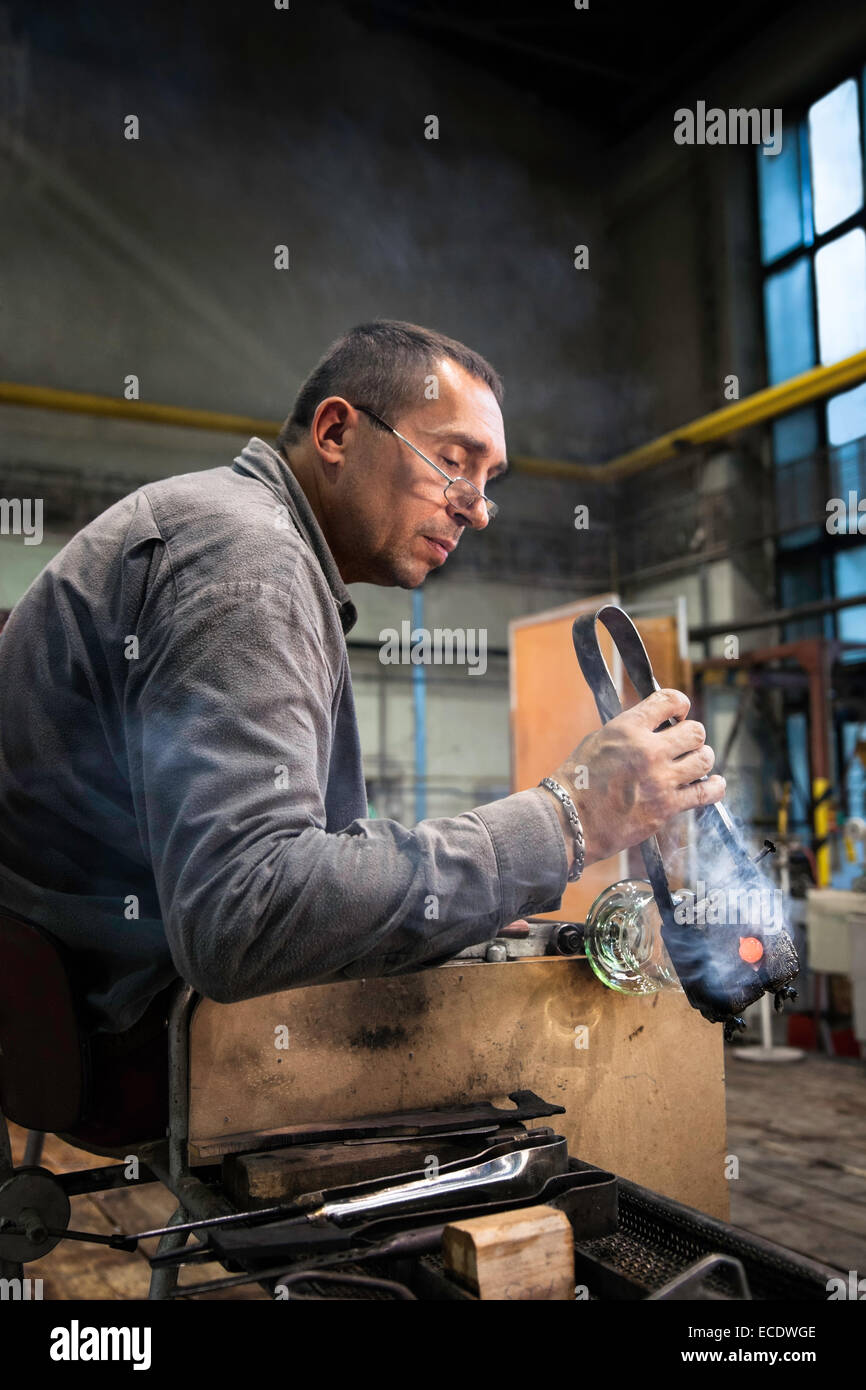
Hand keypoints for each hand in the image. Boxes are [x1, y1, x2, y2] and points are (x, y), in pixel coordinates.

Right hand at [547, 688, 724, 864]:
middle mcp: (648, 750)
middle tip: (683, 745)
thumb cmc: (577, 781)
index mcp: (628, 728)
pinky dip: (715, 787)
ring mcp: (660, 779)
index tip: (680, 713)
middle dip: (691, 736)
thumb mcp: (598, 740)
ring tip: (693, 764)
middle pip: (695, 731)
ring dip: (701, 759)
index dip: (680, 704)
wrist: (569, 820)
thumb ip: (629, 730)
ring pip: (704, 759)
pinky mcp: (667, 807)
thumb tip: (654, 726)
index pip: (670, 701)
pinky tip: (713, 785)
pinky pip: (706, 793)